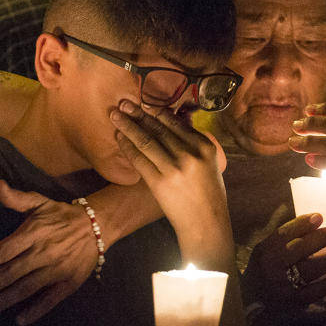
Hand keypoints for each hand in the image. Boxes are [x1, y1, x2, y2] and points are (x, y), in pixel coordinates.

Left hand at [0, 180, 96, 324]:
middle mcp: (43, 253)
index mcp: (33, 233)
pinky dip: (36, 311)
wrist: (98, 225)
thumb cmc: (62, 215)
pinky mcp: (69, 283)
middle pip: (10, 273)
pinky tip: (20, 321)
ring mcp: (57, 270)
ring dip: (3, 301)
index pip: (3, 251)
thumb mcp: (39, 202)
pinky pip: (50, 300)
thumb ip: (16, 198)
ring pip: (25, 289)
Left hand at [110, 100, 227, 241]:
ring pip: (146, 140)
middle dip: (138, 114)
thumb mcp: (210, 163)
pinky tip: (119, 137)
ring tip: (115, 115)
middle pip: (159, 128)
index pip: (176, 123)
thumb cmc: (208, 194)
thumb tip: (174, 122)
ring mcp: (174, 168)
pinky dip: (127, 146)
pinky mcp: (159, 182)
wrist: (206, 224)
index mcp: (205, 146)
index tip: (144, 101)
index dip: (157, 110)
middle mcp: (190, 154)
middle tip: (123, 102)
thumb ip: (194, 144)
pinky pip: (139, 159)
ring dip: (128, 125)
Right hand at [243, 206, 325, 313]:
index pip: (283, 234)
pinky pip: (314, 292)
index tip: (319, 216)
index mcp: (265, 252)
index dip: (302, 224)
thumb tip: (310, 224)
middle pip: (299, 248)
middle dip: (321, 238)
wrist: (250, 304)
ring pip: (309, 269)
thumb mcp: (263, 253)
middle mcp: (272, 267)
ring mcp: (283, 285)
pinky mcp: (293, 302)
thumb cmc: (261, 273)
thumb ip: (281, 240)